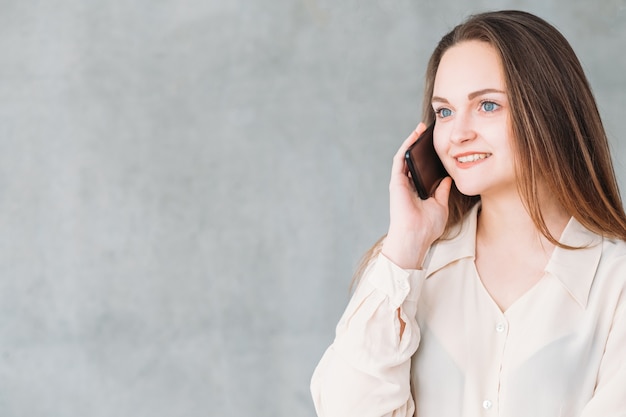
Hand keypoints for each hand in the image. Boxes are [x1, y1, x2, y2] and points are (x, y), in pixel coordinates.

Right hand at [381, 123, 451, 268]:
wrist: (416, 236)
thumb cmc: (427, 227)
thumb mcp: (441, 205)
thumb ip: (442, 192)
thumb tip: (447, 179)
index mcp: (417, 191)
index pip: (421, 169)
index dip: (427, 156)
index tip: (437, 144)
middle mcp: (407, 185)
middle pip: (413, 161)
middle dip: (419, 145)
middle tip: (429, 132)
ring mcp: (401, 183)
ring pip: (405, 157)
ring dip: (411, 141)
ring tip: (421, 128)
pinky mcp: (396, 181)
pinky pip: (400, 159)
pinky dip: (406, 146)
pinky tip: (414, 135)